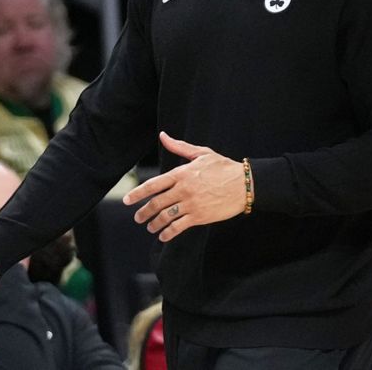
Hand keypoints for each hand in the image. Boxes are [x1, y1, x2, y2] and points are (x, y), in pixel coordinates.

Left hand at [123, 131, 244, 240]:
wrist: (244, 183)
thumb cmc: (223, 167)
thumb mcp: (201, 153)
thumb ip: (179, 146)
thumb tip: (163, 136)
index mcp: (182, 173)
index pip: (154, 185)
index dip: (138, 193)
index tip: (127, 200)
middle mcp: (184, 189)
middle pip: (156, 203)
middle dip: (143, 212)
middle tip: (138, 217)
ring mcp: (191, 204)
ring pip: (165, 217)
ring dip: (154, 223)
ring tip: (150, 226)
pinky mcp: (199, 216)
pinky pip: (178, 227)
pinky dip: (167, 233)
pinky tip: (163, 235)